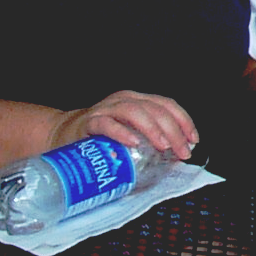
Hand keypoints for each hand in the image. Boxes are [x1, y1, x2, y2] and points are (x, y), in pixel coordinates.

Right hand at [48, 91, 197, 159]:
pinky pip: (106, 124)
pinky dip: (122, 133)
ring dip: (152, 129)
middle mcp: (124, 100)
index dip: (183, 121)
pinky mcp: (89, 122)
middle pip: (155, 109)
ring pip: (134, 111)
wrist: (63, 134)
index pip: (167, 105)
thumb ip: (151, 138)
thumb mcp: (131, 132)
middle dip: (173, 130)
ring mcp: (106, 109)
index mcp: (138, 100)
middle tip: (182, 151)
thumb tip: (178, 155)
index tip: (193, 140)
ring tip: (162, 146)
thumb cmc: (102, 136)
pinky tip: (133, 143)